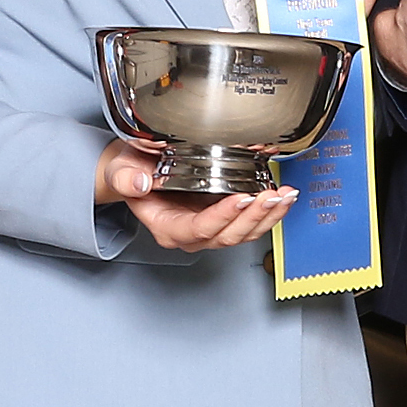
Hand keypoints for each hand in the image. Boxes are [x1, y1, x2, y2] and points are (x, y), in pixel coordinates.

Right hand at [97, 139, 293, 251]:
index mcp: (168, 228)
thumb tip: (139, 184)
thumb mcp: (121, 171)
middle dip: (254, 217)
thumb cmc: (132, 173)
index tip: (241, 198)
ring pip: (245, 233)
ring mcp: (211, 228)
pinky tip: (284, 196)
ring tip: (286, 195)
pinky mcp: (224, 219)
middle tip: (272, 196)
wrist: (137, 173)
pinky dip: (270, 211)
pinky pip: (251, 223)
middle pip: (228, 235)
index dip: (222, 217)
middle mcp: (192, 234)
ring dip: (269, 216)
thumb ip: (126, 179)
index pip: (199, 228)